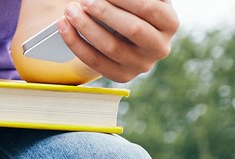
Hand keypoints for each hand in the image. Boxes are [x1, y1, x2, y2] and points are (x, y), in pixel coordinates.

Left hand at [59, 0, 176, 81]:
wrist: (126, 39)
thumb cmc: (132, 12)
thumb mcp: (138, 3)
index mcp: (170, 23)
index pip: (149, 9)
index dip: (124, 0)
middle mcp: (160, 47)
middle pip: (132, 29)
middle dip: (105, 13)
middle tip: (84, 1)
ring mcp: (141, 64)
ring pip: (111, 47)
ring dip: (86, 27)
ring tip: (70, 11)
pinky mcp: (121, 75)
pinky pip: (95, 61)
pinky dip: (75, 43)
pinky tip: (64, 27)